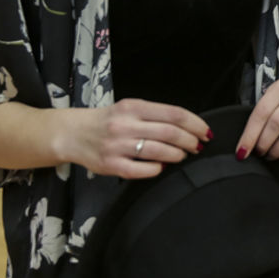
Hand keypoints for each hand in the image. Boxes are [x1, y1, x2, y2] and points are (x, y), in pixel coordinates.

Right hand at [63, 99, 210, 179]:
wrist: (73, 133)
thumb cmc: (108, 121)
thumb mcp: (130, 108)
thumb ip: (155, 115)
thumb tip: (188, 127)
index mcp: (133, 107)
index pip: (174, 114)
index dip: (195, 124)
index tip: (205, 132)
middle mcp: (125, 124)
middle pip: (170, 133)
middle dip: (190, 141)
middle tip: (197, 146)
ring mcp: (117, 146)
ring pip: (159, 152)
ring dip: (177, 155)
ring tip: (181, 156)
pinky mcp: (111, 165)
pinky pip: (143, 170)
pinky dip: (158, 169)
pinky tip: (161, 167)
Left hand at [238, 79, 278, 160]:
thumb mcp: (269, 104)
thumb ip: (258, 121)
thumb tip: (243, 148)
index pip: (262, 112)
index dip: (250, 135)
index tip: (242, 151)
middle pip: (277, 123)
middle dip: (264, 143)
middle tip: (258, 153)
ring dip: (277, 150)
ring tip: (269, 155)